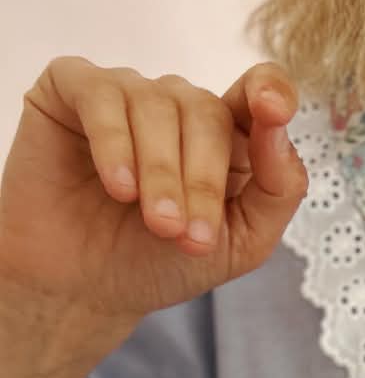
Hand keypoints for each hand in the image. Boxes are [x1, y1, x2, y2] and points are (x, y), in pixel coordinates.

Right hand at [0, 55, 309, 366]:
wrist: (85, 288)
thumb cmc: (163, 262)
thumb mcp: (242, 242)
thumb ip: (278, 188)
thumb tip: (279, 127)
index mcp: (228, 134)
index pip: (260, 89)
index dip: (270, 90)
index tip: (273, 108)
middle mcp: (179, 103)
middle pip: (208, 112)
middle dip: (202, 180)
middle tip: (187, 236)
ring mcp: (126, 91)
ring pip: (156, 104)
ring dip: (160, 173)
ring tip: (156, 225)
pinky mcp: (71, 89)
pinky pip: (100, 95)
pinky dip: (113, 142)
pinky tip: (118, 187)